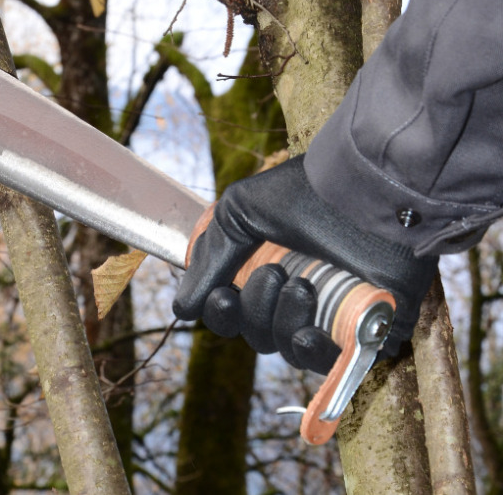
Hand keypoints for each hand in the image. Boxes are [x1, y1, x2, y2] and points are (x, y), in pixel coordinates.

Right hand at [172, 155, 438, 374]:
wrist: (370, 189)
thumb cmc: (308, 192)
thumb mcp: (240, 213)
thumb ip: (210, 260)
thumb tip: (183, 308)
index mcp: (267, 269)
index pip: (233, 312)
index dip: (222, 313)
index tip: (223, 295)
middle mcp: (297, 295)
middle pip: (257, 334)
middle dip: (256, 310)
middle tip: (275, 272)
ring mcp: (331, 314)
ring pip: (287, 348)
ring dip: (283, 322)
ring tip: (303, 285)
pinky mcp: (366, 328)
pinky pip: (330, 363)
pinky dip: (312, 353)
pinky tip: (307, 334)